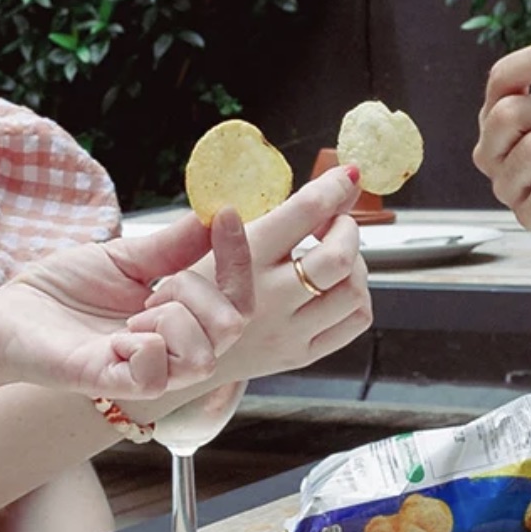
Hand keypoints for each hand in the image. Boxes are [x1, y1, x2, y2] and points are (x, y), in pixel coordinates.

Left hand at [0, 208, 253, 399]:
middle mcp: (167, 352)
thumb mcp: (124, 259)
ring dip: (172, 320)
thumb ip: (173, 245)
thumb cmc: (61, 291)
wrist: (3, 315)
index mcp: (177, 322)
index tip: (225, 216)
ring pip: (201, 357)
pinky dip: (144, 348)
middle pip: (230, 328)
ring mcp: (138, 371)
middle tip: (154, 288)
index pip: (237, 302)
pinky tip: (117, 337)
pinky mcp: (104, 381)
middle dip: (198, 290)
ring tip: (133, 316)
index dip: (238, 260)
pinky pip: (152, 376)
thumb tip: (215, 214)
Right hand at [208, 167, 372, 382]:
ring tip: (334, 254)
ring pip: (354, 292)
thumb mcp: (204, 245)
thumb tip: (300, 182)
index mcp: (243, 260)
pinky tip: (335, 287)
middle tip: (335, 221)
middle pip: (339, 258)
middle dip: (348, 228)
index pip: (304, 213)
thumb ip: (253, 210)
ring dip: (355, 264)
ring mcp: (288, 332)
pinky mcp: (299, 355)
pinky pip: (353, 322)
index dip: (333, 187)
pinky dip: (356, 298)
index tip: (346, 175)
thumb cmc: (190, 296)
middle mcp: (270, 299)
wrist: (174, 356)